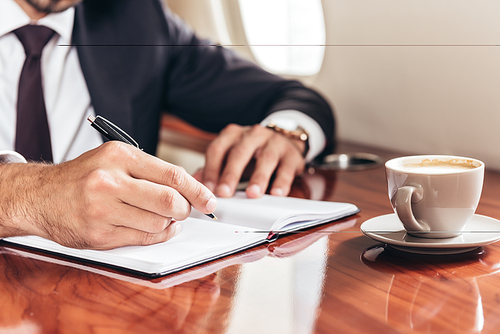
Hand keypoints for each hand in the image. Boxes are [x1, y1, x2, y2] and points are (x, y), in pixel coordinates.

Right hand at [0, 141, 216, 248]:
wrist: (40, 196)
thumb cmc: (83, 177)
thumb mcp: (114, 159)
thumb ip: (150, 172)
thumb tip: (190, 190)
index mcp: (119, 156)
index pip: (172, 174)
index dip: (197, 190)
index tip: (210, 200)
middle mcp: (110, 181)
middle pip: (170, 201)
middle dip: (185, 209)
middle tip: (186, 210)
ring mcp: (103, 210)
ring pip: (159, 223)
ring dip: (168, 223)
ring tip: (160, 216)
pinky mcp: (99, 235)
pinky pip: (143, 238)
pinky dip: (156, 235)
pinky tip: (153, 228)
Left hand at [195, 124, 305, 197]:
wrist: (284, 140)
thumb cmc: (252, 154)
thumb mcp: (231, 157)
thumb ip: (213, 169)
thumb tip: (193, 184)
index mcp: (233, 135)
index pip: (218, 149)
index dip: (211, 169)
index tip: (207, 188)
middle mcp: (252, 135)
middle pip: (239, 152)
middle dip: (231, 173)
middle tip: (224, 193)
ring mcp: (273, 142)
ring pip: (266, 158)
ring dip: (258, 177)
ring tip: (252, 194)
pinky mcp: (291, 154)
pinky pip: (286, 167)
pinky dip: (282, 181)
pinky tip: (277, 193)